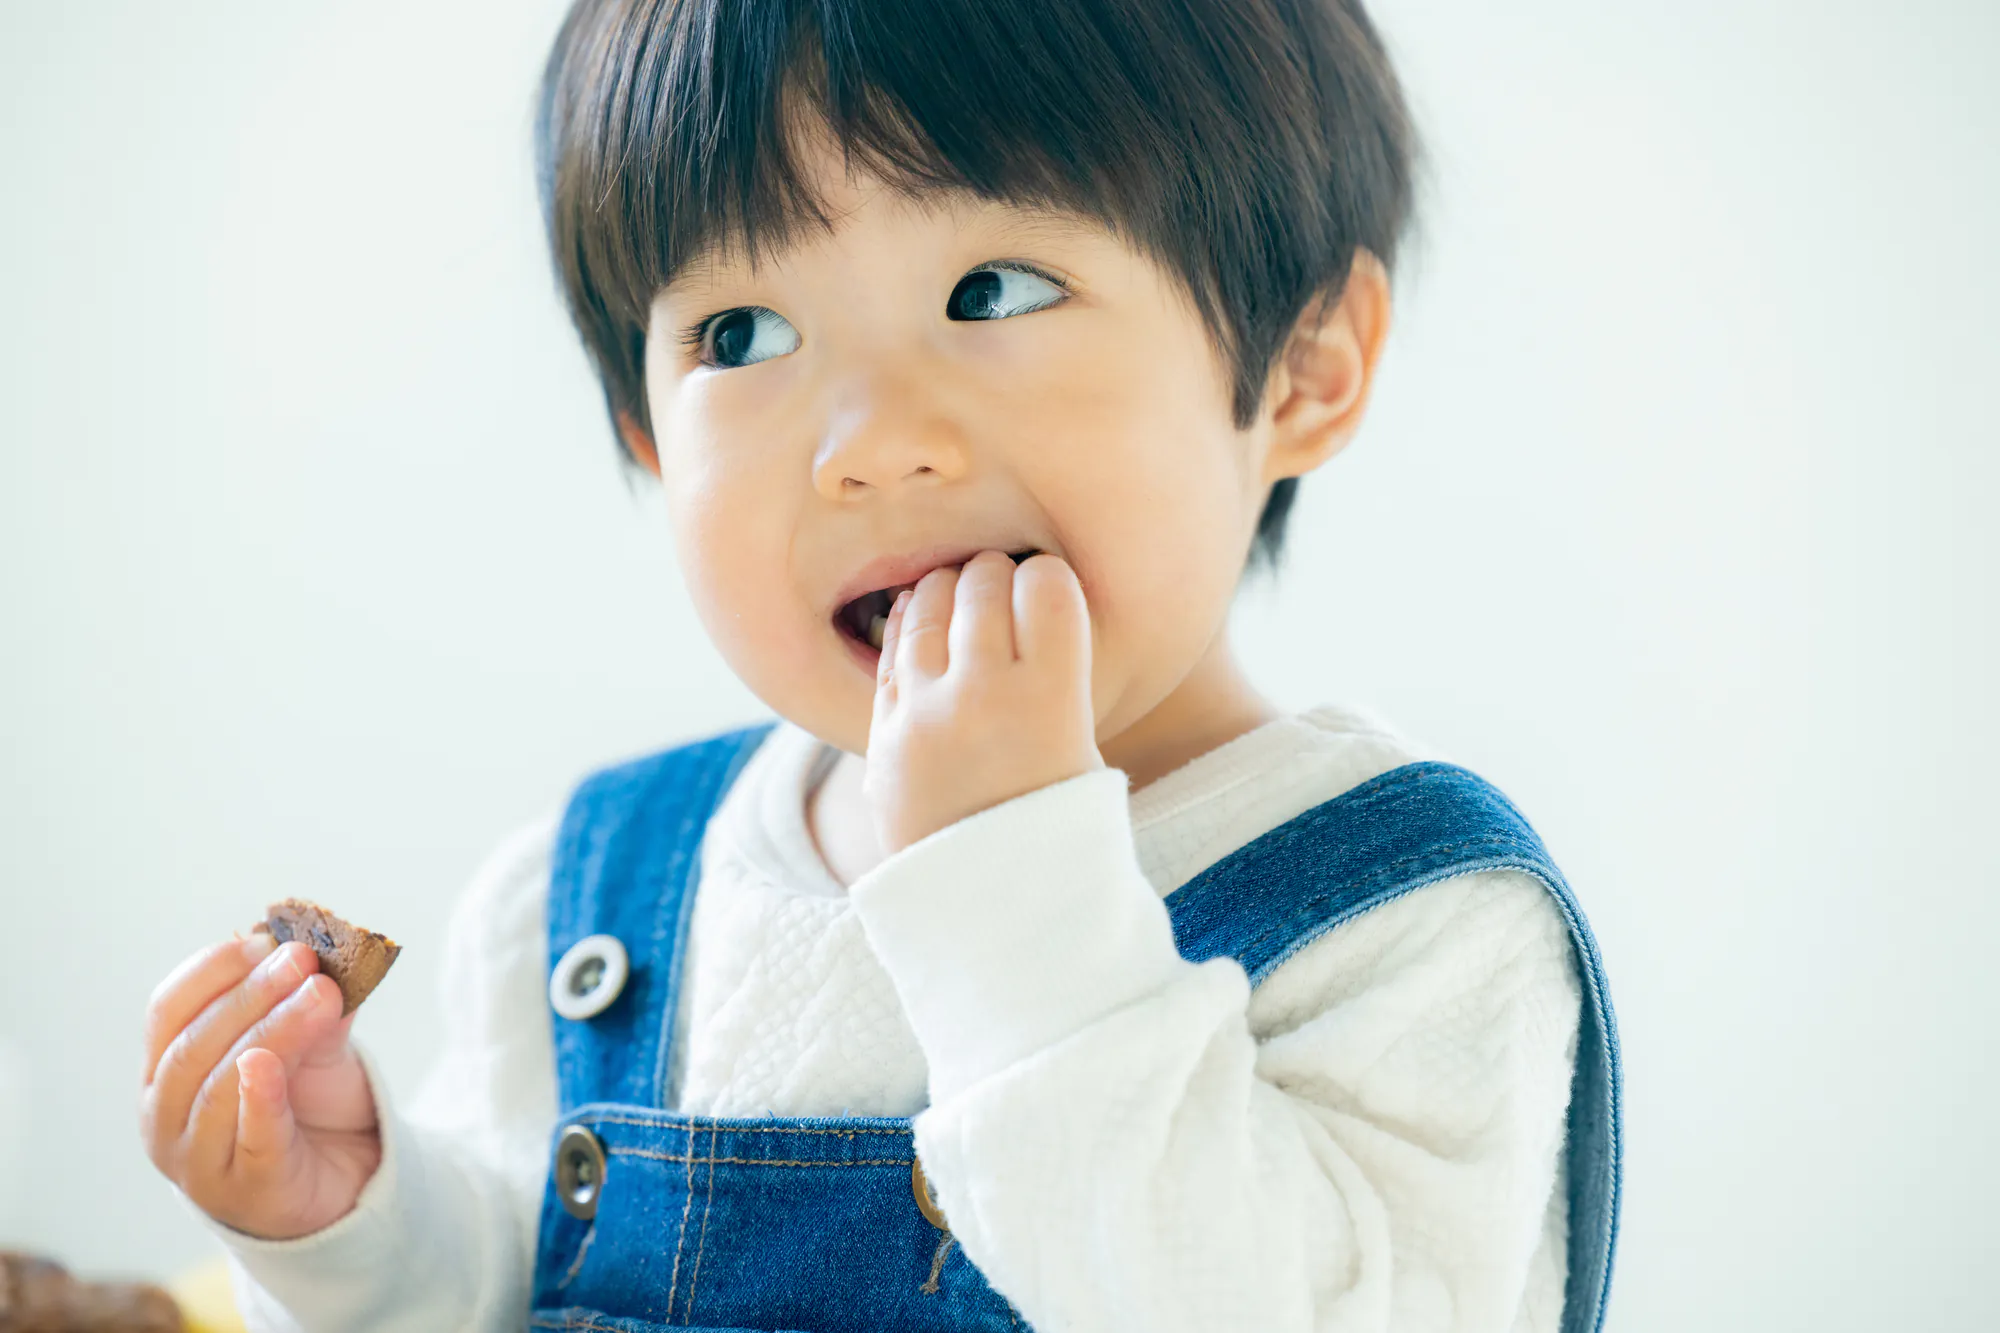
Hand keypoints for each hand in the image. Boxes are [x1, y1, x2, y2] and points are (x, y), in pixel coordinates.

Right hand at [139, 930, 380, 1239]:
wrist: (343, 1185)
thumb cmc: (308, 1108)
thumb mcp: (313, 1043)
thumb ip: (313, 1004)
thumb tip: (324, 953)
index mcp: (165, 1071)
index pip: (170, 1010)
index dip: (214, 969)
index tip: (266, 940)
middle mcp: (164, 1118)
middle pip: (193, 1046)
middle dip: (250, 995)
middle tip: (301, 959)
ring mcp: (198, 1162)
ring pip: (221, 1087)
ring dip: (271, 1031)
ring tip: (320, 994)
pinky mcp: (247, 1191)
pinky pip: (251, 1139)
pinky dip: (258, 1099)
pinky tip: (266, 1064)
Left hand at [865, 547, 1103, 853]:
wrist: (994, 911)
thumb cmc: (1057, 825)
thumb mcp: (1083, 749)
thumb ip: (1059, 674)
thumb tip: (1034, 593)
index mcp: (1052, 701)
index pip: (1048, 586)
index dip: (1050, 580)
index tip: (1049, 593)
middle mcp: (983, 698)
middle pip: (985, 584)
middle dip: (998, 576)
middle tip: (1006, 590)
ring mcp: (924, 715)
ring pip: (931, 604)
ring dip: (951, 590)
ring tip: (966, 598)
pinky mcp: (884, 734)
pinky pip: (894, 648)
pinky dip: (912, 623)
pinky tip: (926, 618)